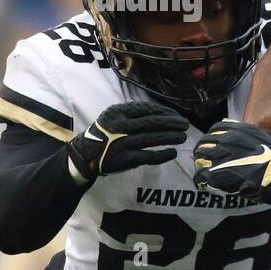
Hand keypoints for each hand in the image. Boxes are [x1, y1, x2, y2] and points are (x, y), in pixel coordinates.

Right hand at [67, 101, 188, 182]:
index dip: (165, 112)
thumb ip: (134, 113)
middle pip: (152, 123)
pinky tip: (173, 152)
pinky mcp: (124, 159)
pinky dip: (162, 154)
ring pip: (152, 138)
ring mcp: (121, 143)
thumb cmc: (106, 134)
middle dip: (172, 123)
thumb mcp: (114, 117)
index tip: (177, 116)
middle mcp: (119, 126)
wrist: (85, 155)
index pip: (147, 110)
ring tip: (183, 136)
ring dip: (171, 137)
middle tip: (185, 125)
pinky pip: (148, 156)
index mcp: (117, 112)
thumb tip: (164, 112)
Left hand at [192, 120, 270, 204]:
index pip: (215, 128)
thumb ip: (254, 132)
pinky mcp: (216, 173)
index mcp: (237, 130)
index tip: (212, 143)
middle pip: (204, 142)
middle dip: (202, 149)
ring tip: (202, 169)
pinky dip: (200, 178)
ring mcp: (220, 156)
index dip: (212, 136)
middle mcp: (226, 140)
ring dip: (200, 163)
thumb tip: (249, 129)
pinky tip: (203, 182)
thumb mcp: (267, 137)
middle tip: (203, 157)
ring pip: (199, 157)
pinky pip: (200, 174)